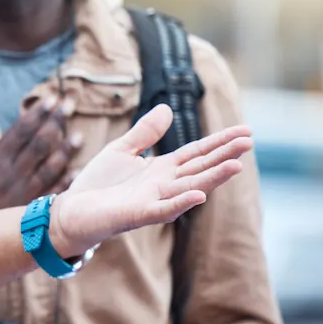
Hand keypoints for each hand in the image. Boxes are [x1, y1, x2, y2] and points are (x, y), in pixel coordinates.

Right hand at [0, 96, 79, 218]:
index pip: (21, 131)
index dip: (38, 113)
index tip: (51, 98)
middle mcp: (11, 177)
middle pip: (40, 144)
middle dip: (56, 122)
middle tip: (69, 104)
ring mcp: (21, 197)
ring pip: (50, 169)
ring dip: (65, 151)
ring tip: (78, 136)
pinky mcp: (24, 214)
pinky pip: (50, 195)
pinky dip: (65, 182)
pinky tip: (75, 172)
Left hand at [50, 104, 252, 256]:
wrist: (73, 211)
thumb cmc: (98, 184)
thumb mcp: (122, 149)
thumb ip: (145, 132)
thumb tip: (167, 108)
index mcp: (162, 168)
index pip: (197, 152)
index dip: (220, 142)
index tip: (246, 131)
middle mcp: (164, 185)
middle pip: (200, 167)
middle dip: (224, 156)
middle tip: (249, 142)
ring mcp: (153, 200)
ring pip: (189, 187)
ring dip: (212, 178)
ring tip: (237, 165)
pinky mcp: (137, 214)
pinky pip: (163, 209)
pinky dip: (181, 203)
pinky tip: (199, 194)